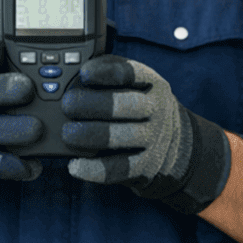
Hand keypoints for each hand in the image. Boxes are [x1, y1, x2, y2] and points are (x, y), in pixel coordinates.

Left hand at [61, 55, 231, 214]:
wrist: (176, 144)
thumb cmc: (139, 106)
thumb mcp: (135, 84)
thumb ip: (108, 74)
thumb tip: (73, 74)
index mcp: (151, 83)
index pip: (131, 72)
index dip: (106, 72)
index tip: (83, 74)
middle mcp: (156, 110)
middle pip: (127, 105)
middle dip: (93, 104)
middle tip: (68, 105)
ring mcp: (152, 139)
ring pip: (123, 137)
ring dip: (91, 135)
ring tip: (67, 134)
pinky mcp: (144, 166)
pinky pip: (118, 169)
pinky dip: (94, 169)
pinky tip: (74, 165)